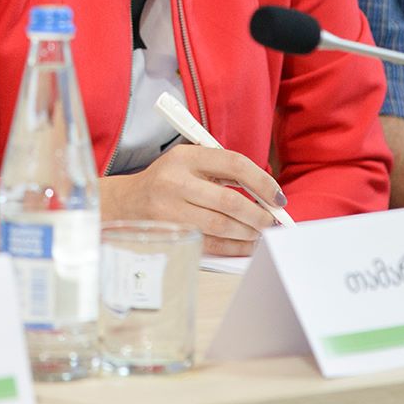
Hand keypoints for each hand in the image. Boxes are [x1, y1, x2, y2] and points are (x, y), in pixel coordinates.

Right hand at [100, 145, 285, 255]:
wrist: (125, 203)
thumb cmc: (166, 181)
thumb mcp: (187, 163)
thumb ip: (221, 170)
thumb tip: (265, 191)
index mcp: (185, 157)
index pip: (233, 164)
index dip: (262, 182)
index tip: (277, 197)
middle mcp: (175, 182)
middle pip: (230, 201)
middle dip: (259, 214)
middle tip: (272, 221)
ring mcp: (170, 211)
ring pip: (221, 225)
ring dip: (248, 232)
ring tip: (260, 233)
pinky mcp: (170, 234)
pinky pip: (210, 244)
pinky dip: (234, 246)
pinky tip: (246, 245)